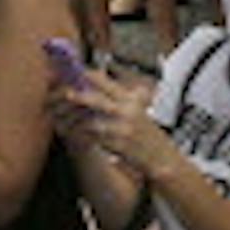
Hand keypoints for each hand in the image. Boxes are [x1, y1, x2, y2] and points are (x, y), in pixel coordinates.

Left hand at [53, 67, 171, 179]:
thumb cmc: (147, 132)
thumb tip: (98, 80)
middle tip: (67, 93)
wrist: (161, 156)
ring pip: (94, 122)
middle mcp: (128, 112)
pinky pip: (96, 139)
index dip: (94, 78)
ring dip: (80, 120)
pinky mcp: (118, 146)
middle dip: (82, 96)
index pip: (110, 85)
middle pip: (100, 101)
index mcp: (132, 100)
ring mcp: (123, 130)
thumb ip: (122, 96)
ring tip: (67, 117)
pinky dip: (86, 136)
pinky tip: (78, 134)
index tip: (80, 72)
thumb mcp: (140, 108)